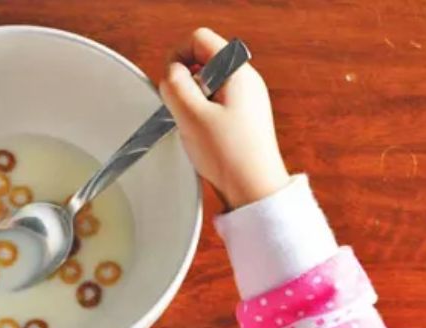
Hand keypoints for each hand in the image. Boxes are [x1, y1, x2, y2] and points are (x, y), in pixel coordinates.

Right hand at [159, 28, 290, 209]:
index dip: (177, 57)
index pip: (199, 40)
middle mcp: (246, 80)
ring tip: (198, 130)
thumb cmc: (230, 156)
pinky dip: (202, 118)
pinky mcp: (243, 119)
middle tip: (186, 113)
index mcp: (237, 71)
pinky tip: (206, 139)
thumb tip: (170, 74)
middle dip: (185, 85)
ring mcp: (246, 100)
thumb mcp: (191, 116)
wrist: (255, 190)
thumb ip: (174, 86)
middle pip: (202, 62)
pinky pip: (214, 106)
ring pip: (206, 86)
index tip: (170, 85)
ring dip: (193, 105)